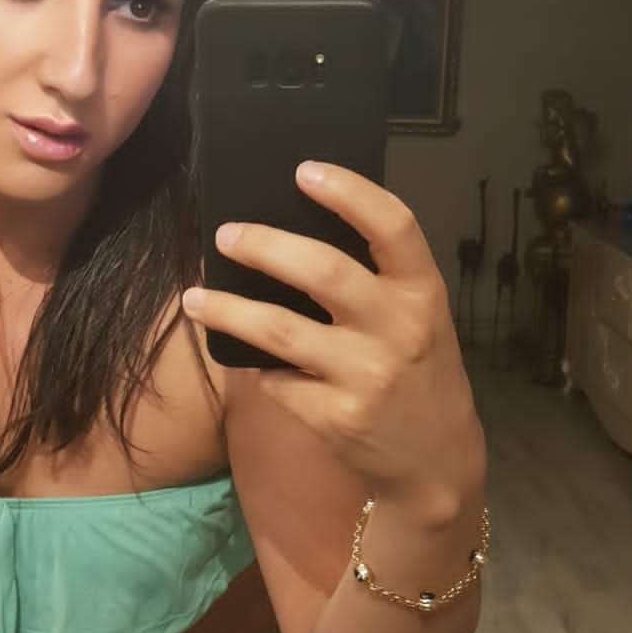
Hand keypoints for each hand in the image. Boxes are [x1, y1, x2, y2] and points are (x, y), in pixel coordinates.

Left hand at [182, 161, 484, 513]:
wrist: (436, 461)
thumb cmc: (419, 372)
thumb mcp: (419, 319)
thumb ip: (376, 280)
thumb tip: (292, 232)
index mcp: (423, 293)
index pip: (394, 226)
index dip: (349, 192)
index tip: (303, 171)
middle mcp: (398, 329)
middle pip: (323, 271)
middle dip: (264, 247)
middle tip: (225, 235)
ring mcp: (365, 377)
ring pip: (279, 330)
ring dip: (227, 309)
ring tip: (195, 297)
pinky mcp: (335, 418)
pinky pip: (277, 381)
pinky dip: (258, 368)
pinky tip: (249, 361)